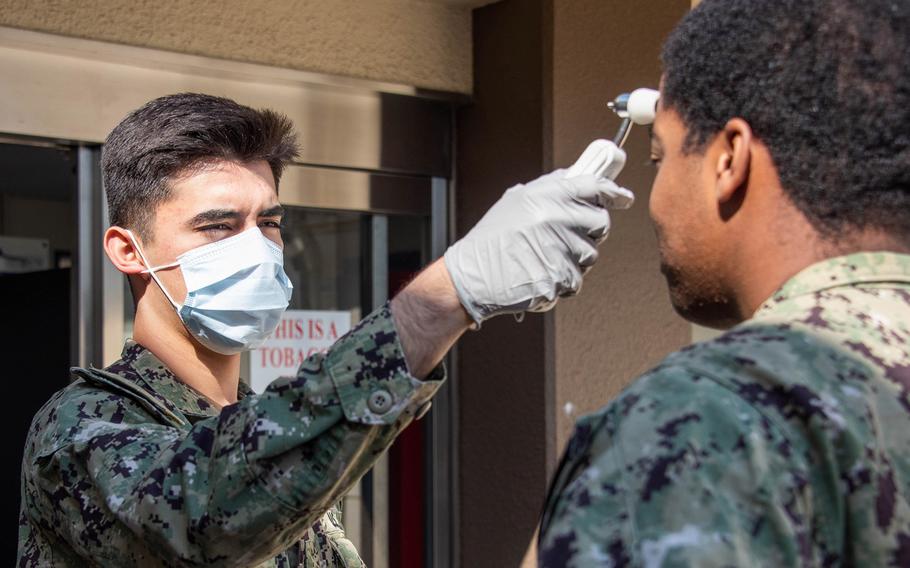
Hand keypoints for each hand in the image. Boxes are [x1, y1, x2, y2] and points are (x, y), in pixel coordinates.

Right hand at [443, 163, 632, 325]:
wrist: (471, 277)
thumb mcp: (516, 201)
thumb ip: (550, 190)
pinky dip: (562, 282)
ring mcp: (559, 250)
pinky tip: (539, 275)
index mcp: (546, 196)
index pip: (593, 187)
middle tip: (569, 237)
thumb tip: (579, 179)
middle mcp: (556, 220)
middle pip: (600, 224)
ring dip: (574, 260)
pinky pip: (576, 280)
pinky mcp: (558, 279)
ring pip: (590, 255)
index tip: (622, 198)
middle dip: (590, 232)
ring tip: (544, 258)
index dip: (612, 193)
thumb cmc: (492, 240)